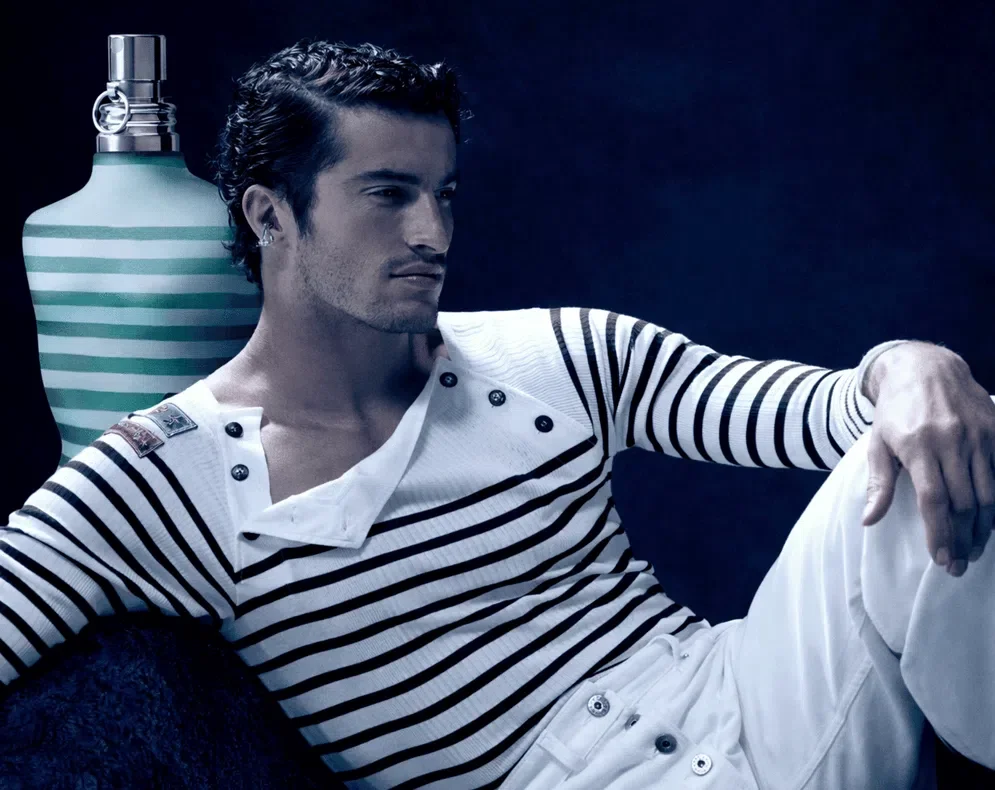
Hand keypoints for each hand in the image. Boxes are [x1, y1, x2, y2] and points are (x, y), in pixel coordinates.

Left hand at [861, 344, 994, 576]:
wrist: (924, 367)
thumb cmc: (895, 410)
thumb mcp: (878, 443)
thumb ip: (878, 483)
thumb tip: (868, 520)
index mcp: (918, 445)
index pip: (933, 500)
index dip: (939, 533)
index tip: (941, 560)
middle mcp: (950, 440)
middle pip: (963, 502)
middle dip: (962, 538)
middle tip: (959, 564)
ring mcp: (977, 435)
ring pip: (987, 493)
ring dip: (984, 527)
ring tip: (975, 550)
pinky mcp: (994, 429)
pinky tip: (991, 522)